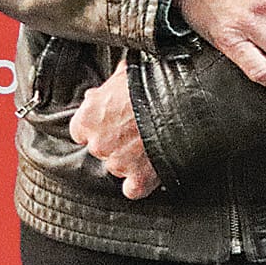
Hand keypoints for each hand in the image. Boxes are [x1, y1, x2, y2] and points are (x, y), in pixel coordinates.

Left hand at [69, 60, 159, 199]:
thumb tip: (99, 91)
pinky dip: (141, 184)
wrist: (183, 97)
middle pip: (101, 149)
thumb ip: (107, 88)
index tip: (112, 122)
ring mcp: (118, 162)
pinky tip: (150, 171)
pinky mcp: (139, 178)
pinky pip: (133, 190)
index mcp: (89, 116)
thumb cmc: (154, 82)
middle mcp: (99, 142)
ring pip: (118, 167)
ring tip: (151, 143)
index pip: (81, 131)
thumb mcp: (125, 74)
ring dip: (131, 160)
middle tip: (137, 130)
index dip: (99, 126)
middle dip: (116, 142)